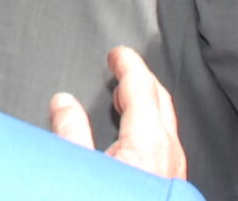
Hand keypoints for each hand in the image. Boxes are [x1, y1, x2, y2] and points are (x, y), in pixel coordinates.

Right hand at [50, 49, 187, 182]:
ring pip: (165, 122)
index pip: (142, 85)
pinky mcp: (172, 184)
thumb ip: (71, 133)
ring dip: (146, 104)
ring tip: (124, 99)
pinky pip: (166, 143)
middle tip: (122, 68)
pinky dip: (150, 126)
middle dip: (141, 78)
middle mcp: (169, 152)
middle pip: (160, 98)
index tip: (117, 53)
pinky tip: (135, 138)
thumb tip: (63, 102)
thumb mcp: (81, 169)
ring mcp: (175, 170)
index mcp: (149, 141)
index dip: (128, 63)